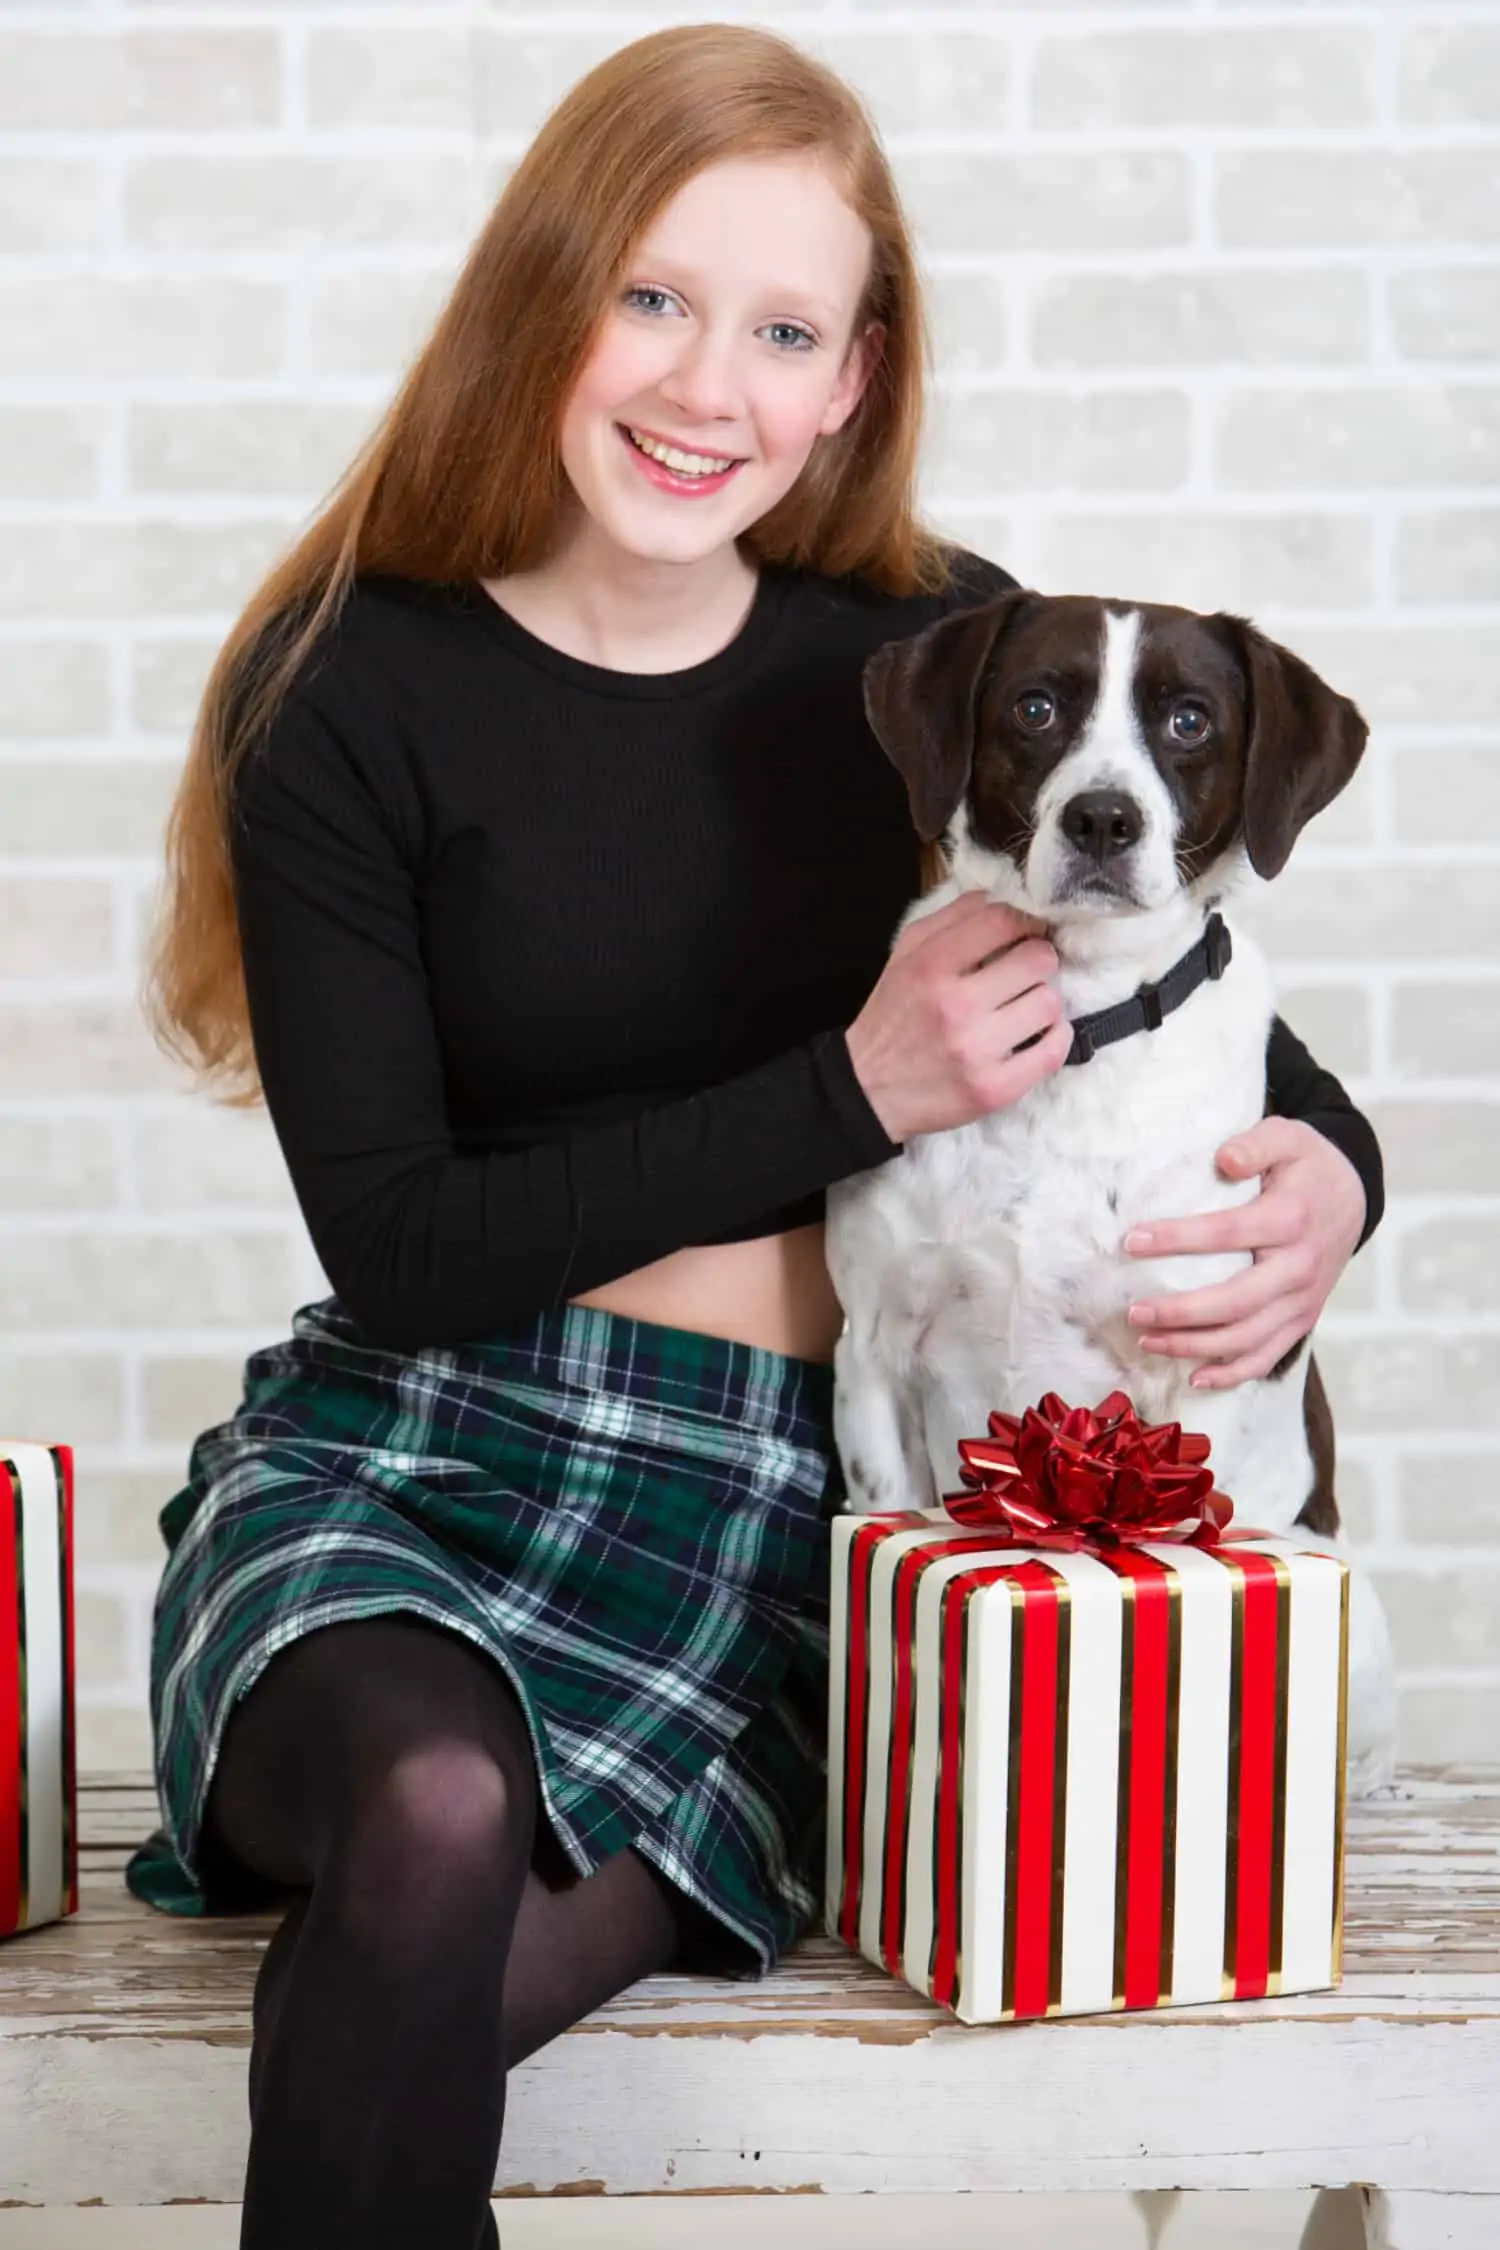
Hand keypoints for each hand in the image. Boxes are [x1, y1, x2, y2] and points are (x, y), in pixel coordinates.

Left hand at [1122, 1117, 1366, 1390]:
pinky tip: (1194, 1378)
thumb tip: (1224, 1159)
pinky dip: (1232, 1374)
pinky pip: (1268, 1356)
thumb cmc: (1307, 1165)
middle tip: (1133, 1312)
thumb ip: (1256, 1144)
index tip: (1131, 1241)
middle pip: (1235, 1302)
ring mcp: (1302, 1300)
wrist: (1354, 1197)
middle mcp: (1299, 1267)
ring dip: (1194, 1346)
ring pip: (1247, 1338)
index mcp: (1291, 1219)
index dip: (1177, 1238)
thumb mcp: (1288, 1136)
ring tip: (1146, 1341)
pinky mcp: (1302, 1319)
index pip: (1226, 1232)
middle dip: (1180, 1312)